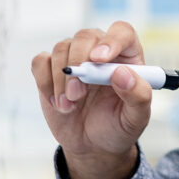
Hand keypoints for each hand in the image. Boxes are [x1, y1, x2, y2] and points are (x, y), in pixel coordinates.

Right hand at [31, 21, 151, 178]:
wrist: (93, 146)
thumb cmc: (118, 127)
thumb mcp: (136, 118)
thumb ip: (138, 96)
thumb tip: (122, 73)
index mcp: (127, 57)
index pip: (121, 32)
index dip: (111, 40)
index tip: (99, 59)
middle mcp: (99, 51)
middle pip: (86, 36)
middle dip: (79, 65)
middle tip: (77, 94)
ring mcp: (73, 58)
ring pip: (61, 49)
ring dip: (61, 80)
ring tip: (70, 107)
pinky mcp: (51, 70)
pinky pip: (40, 62)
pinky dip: (46, 83)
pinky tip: (58, 104)